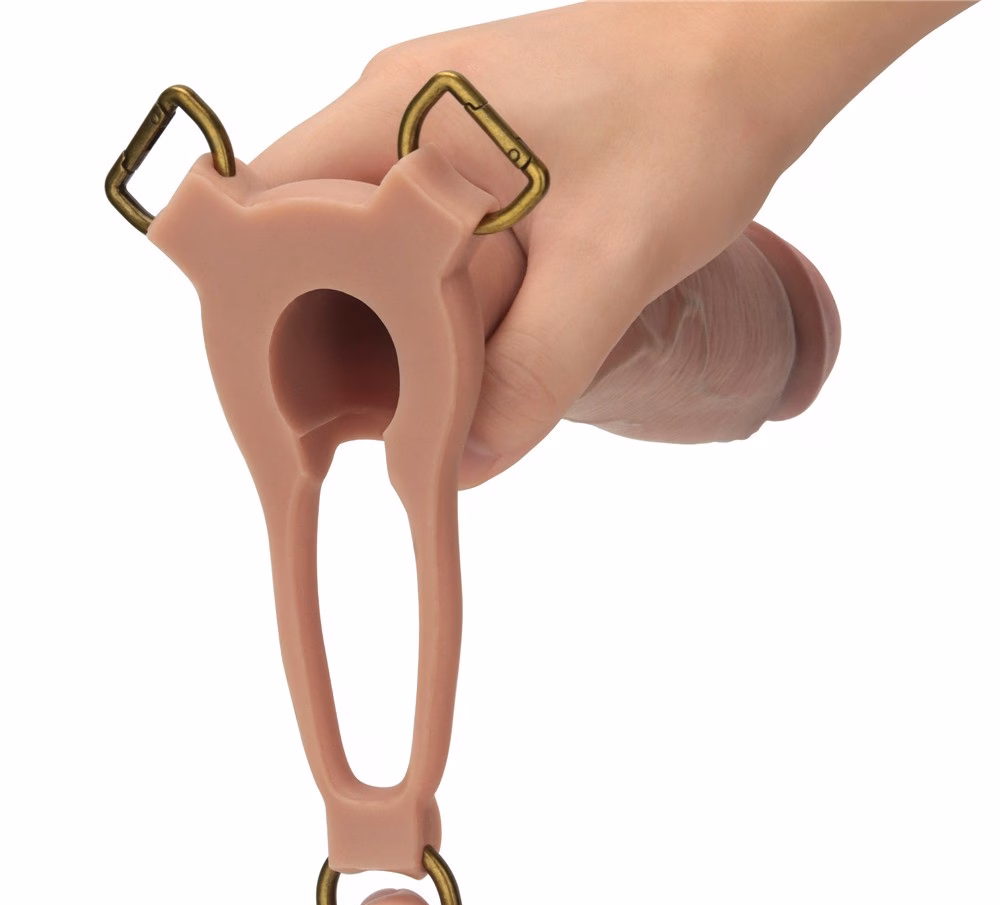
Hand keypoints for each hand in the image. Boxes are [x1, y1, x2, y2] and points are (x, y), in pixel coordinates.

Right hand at [252, 2, 969, 485]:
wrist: (754, 51)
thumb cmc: (690, 122)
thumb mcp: (611, 262)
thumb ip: (535, 370)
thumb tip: (464, 466)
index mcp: (396, 115)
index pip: (263, 207)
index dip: (257, 300)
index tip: (290, 382)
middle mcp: (393, 110)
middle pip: (301, 230)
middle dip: (317, 323)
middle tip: (354, 408)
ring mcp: (430, 123)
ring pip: (359, 234)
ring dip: (372, 311)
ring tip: (404, 389)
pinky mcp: (471, 146)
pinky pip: (409, 227)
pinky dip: (415, 289)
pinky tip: (452, 338)